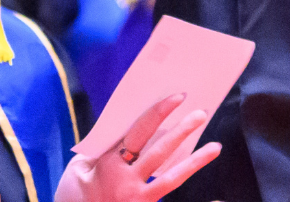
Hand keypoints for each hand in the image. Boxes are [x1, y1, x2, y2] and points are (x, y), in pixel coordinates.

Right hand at [56, 93, 221, 201]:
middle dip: (181, 131)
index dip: (158, 113)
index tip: (176, 98)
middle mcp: (125, 179)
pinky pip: (169, 192)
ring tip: (215, 146)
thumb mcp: (79, 168)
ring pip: (172, 175)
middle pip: (159, 150)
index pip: (137, 131)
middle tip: (201, 113)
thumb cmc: (74, 192)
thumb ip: (102, 151)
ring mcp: (138, 196)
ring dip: (195, 160)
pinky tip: (209, 184)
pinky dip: (186, 180)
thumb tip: (130, 134)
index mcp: (108, 163)